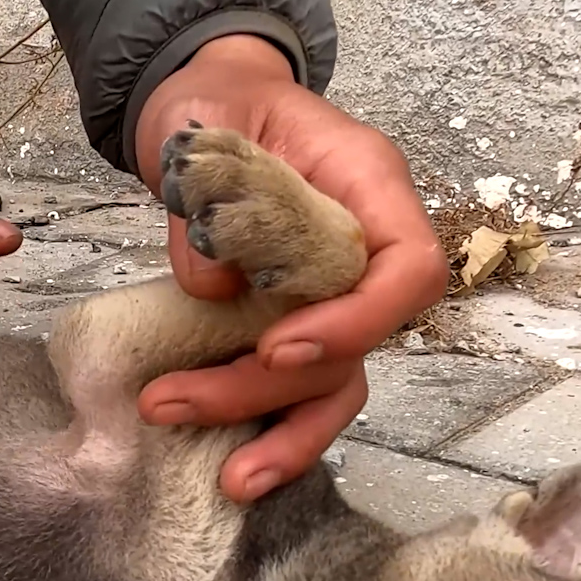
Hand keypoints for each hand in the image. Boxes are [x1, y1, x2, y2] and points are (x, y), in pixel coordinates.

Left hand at [133, 35, 447, 501]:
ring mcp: (334, 294)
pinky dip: (268, 430)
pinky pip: (297, 389)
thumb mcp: (199, 122)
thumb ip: (205, 195)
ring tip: (224, 480)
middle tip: (172, 403)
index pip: (408, 268)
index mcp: (368, 186)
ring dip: (281, 436)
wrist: (207, 102)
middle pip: (356, 344)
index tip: (275, 348)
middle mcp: (365, 250)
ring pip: (336, 384)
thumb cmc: (217, 100)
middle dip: (269, 390)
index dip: (354, 321)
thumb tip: (210, 283)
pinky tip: (223, 467)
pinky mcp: (293, 324)